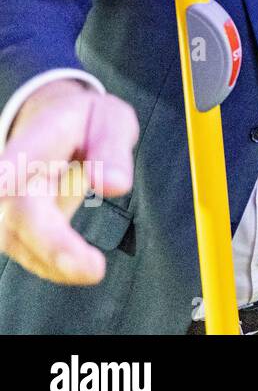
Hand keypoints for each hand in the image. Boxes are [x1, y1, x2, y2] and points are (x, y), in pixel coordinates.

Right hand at [0, 79, 137, 284]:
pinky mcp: (15, 226)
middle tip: (93, 268)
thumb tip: (114, 185)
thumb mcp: (112, 121)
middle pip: (21, 211)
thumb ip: (112, 151)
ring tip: (92, 269)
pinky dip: (56, 265)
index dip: (8, 171)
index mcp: (42, 136)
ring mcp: (9, 203)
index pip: (22, 156)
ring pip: (20, 240)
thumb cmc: (87, 122)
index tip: (0, 184)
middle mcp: (14, 173)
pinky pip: (30, 252)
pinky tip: (82, 269)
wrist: (55, 121)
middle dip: (52, 243)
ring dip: (55, 262)